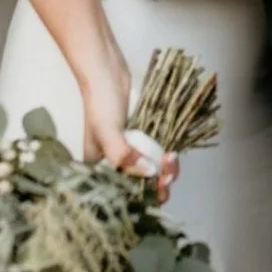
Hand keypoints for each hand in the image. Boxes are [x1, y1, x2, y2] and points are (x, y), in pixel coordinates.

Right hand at [79, 51, 178, 201]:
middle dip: (157, 186)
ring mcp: (129, 154)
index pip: (122, 196)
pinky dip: (165, 160)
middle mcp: (114, 167)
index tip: (157, 188)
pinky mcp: (141, 142)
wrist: (107, 73)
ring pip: (150, 174)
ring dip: (164, 172)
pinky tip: (172, 155)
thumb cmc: (100, 103)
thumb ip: (123, 154)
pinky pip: (155, 157)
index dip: (141, 198)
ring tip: (172, 159)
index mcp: (99, 171)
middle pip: (139, 188)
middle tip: (168, 174)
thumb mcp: (107, 131)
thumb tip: (148, 171)